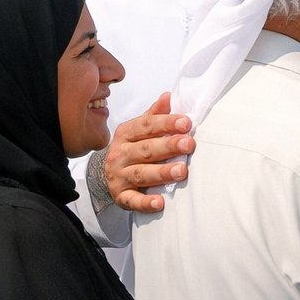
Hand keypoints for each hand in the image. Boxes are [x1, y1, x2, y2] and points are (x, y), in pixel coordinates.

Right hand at [105, 93, 194, 212]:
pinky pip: (132, 200)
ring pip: (141, 174)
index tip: (186, 122)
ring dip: (162, 173)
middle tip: (189, 144)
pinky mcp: (121, 196)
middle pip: (145, 149)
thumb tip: (169, 96)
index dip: (166, 123)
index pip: (146, 126)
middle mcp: (120, 154)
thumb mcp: (141, 128)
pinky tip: (160, 203)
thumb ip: (156, 114)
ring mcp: (119, 176)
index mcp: (126, 134)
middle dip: (168, 146)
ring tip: (182, 171)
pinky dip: (145, 203)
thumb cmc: (133, 147)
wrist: (111, 173)